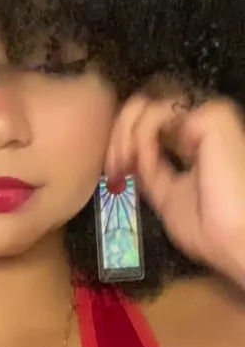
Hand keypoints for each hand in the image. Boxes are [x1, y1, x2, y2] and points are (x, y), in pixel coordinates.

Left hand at [105, 93, 244, 287]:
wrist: (235, 242)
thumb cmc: (211, 229)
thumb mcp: (165, 194)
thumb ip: (148, 167)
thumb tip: (127, 150)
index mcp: (193, 142)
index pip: (149, 121)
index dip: (124, 139)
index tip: (113, 170)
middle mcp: (201, 124)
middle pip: (146, 106)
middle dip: (119, 132)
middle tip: (114, 165)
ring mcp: (207, 117)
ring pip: (148, 104)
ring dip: (126, 134)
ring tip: (124, 164)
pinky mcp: (212, 116)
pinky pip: (158, 112)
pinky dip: (143, 135)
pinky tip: (145, 160)